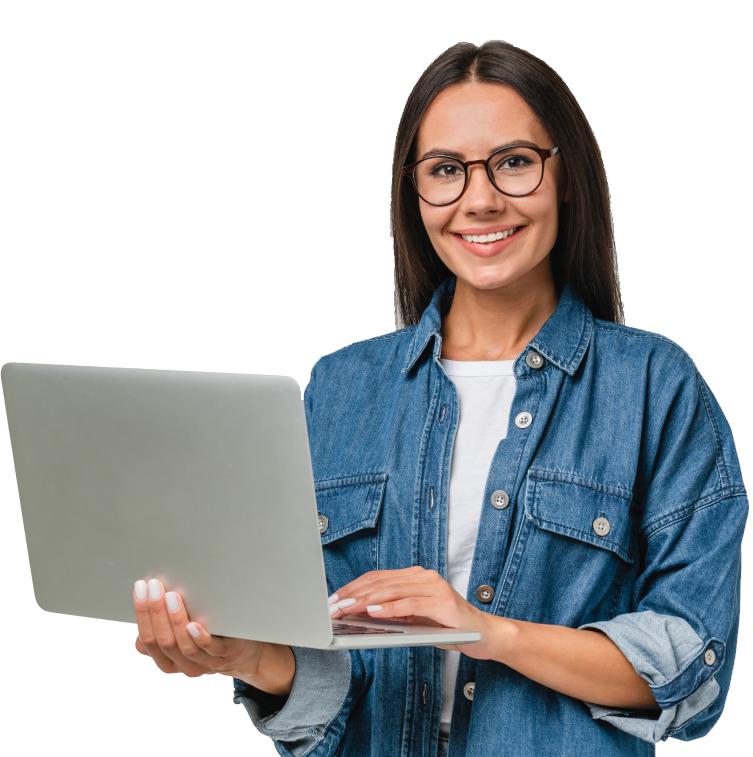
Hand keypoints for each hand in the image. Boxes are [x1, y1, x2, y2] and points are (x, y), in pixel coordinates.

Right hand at [133, 578, 264, 678]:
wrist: (243, 653)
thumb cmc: (208, 636)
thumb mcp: (181, 634)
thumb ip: (163, 626)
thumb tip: (142, 604)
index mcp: (167, 661)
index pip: (147, 641)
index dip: (142, 614)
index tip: (141, 588)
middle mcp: (183, 665)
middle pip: (163, 642)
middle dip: (155, 612)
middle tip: (155, 586)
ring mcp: (205, 662)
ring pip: (183, 646)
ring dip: (175, 620)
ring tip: (172, 596)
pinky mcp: (225, 654)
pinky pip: (210, 649)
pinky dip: (200, 638)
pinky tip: (194, 624)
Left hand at [329, 566, 497, 658]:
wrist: (484, 635)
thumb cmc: (447, 627)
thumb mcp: (414, 618)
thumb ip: (393, 611)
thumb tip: (359, 613)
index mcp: (415, 576)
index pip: (377, 578)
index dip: (353, 587)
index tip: (333, 599)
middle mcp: (424, 576)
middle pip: (381, 582)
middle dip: (353, 595)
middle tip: (333, 606)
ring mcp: (435, 587)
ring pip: (392, 590)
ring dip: (365, 601)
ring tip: (346, 608)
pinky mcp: (443, 602)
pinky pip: (410, 603)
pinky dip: (389, 607)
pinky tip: (373, 612)